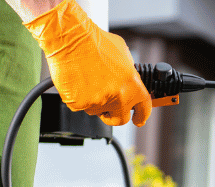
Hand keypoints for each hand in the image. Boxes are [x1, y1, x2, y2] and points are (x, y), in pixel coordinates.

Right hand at [23, 0, 151, 125]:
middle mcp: (118, 97)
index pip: (144, 108)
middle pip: (120, 119)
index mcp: (132, 84)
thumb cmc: (93, 41)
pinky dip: (78, 97)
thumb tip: (128, 80)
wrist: (70, 39)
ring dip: (94, 101)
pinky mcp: (79, 105)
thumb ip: (128, 71)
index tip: (138, 119)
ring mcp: (98, 103)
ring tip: (88, 80)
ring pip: (97, 111)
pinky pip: (80, 106)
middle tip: (109, 107)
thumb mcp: (122, 52)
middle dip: (115, 115)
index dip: (142, 115)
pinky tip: (77, 82)